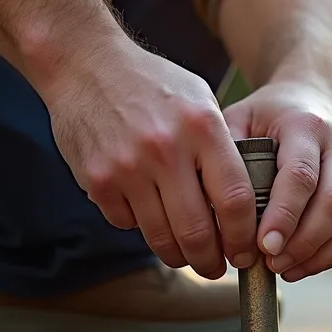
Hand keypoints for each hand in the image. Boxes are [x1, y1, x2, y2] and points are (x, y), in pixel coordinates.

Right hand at [45, 44, 257, 279]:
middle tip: (218, 268)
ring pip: (161, 236)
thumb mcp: (200, 100)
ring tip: (188, 258)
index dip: (244, 237)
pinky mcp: (98, 180)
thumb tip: (242, 206)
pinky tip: (148, 217)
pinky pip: (127, 223)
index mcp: (203, 128)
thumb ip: (221, 148)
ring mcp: (128, 167)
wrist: (85, 63)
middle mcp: (167, 149)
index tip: (247, 251)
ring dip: (179, 257)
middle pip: (198, 231)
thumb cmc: (151, 83)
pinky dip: (140, 228)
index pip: (235, 200)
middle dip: (212, 262)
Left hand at [223, 80, 331, 281]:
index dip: (284, 215)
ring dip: (317, 253)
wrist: (312, 95)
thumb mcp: (240, 117)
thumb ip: (226, 151)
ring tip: (284, 269)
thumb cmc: (268, 114)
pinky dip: (331, 254)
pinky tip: (303, 265)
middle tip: (271, 263)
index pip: (301, 176)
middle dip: (302, 241)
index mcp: (306, 125)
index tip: (263, 246)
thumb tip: (212, 201)